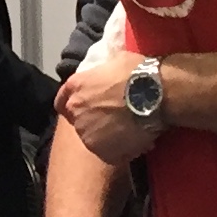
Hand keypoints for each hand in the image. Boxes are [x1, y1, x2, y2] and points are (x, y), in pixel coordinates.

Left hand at [58, 49, 163, 167]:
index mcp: (75, 86)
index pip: (62, 101)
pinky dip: (122, 152)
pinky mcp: (103, 151)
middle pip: (79, 121)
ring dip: (108, 138)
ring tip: (130, 132)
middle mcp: (75, 110)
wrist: (154, 94)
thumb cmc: (137, 72)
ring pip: (94, 139)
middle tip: (116, 120)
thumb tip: (108, 75)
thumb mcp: (114, 62)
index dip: (75, 105)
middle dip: (95, 122)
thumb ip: (103, 74)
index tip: (87, 108)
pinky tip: (137, 143)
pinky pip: (111, 155)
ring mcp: (87, 132)